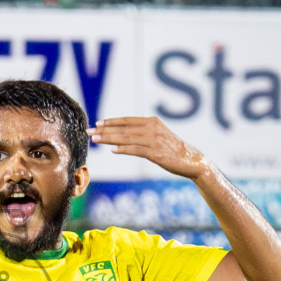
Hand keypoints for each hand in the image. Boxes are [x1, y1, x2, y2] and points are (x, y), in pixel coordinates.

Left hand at [90, 116, 208, 179]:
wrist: (191, 160)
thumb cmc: (173, 149)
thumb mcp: (158, 136)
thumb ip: (143, 133)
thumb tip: (124, 136)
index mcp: (152, 122)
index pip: (127, 120)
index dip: (111, 122)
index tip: (97, 123)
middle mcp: (152, 128)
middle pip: (123, 128)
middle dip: (104, 130)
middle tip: (89, 131)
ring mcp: (153, 140)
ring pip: (126, 138)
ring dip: (109, 139)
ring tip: (95, 140)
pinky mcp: (155, 153)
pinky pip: (135, 150)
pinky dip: (123, 149)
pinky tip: (113, 150)